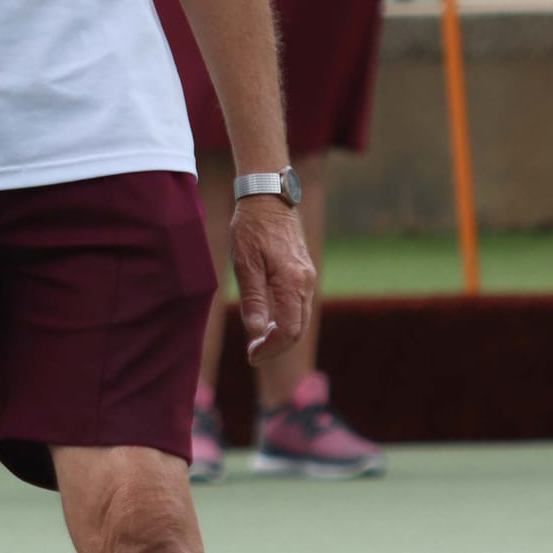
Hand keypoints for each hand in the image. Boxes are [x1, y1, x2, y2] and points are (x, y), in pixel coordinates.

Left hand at [229, 199, 314, 363]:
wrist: (269, 197)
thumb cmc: (252, 228)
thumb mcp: (245, 263)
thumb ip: (252, 299)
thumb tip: (255, 331)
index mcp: (292, 282)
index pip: (288, 330)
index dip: (271, 349)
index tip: (251, 355)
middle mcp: (306, 282)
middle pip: (298, 328)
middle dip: (277, 346)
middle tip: (253, 352)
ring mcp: (308, 277)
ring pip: (301, 318)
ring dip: (282, 334)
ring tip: (258, 340)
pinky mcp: (305, 272)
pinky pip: (300, 305)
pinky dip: (287, 319)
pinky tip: (269, 319)